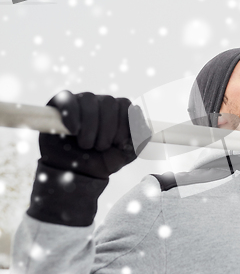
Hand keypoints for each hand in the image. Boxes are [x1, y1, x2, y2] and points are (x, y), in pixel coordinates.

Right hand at [27, 90, 150, 225]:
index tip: (119, 143)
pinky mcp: (60, 105)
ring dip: (90, 126)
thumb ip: (138, 144)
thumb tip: (146, 131)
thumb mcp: (124, 156)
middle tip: (101, 147)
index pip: (127, 106)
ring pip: (89, 100)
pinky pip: (67, 100)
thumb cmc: (102, 161)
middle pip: (109, 102)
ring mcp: (81, 101)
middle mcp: (101, 103)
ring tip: (87, 145)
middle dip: (107, 129)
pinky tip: (74, 130)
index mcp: (119, 112)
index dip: (124, 125)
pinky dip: (72, 115)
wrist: (75, 172)